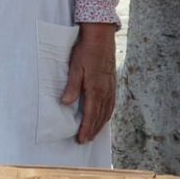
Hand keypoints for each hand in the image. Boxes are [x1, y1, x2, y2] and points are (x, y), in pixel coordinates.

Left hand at [63, 22, 117, 143]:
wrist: (101, 37)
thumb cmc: (86, 50)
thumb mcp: (75, 67)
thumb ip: (72, 86)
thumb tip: (66, 103)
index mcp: (96, 88)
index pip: (91, 114)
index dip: (86, 128)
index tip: (81, 139)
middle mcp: (106, 90)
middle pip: (100, 116)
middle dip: (93, 130)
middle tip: (86, 141)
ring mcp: (111, 87)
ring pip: (107, 111)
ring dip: (101, 124)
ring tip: (94, 133)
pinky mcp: (113, 82)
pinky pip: (112, 103)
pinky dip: (108, 113)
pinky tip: (104, 116)